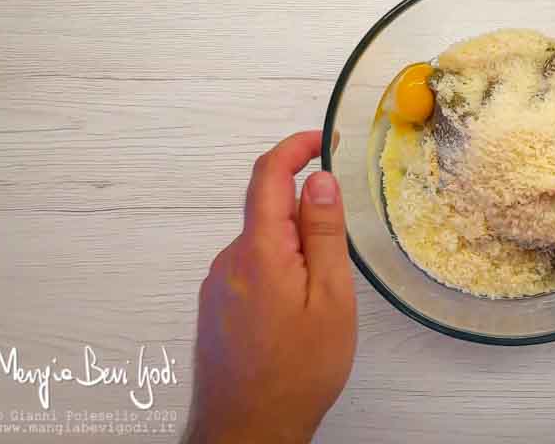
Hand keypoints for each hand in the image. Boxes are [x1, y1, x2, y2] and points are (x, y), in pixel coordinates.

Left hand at [184, 131, 355, 443]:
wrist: (248, 430)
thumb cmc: (297, 372)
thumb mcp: (330, 298)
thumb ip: (323, 234)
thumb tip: (319, 181)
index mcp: (259, 251)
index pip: (268, 175)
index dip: (295, 147)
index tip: (322, 139)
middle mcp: (229, 261)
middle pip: (268, 212)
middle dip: (306, 220)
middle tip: (338, 263)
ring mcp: (218, 285)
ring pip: (262, 245)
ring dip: (293, 254)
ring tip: (318, 305)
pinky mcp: (216, 307)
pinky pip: (251, 271)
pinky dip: (278, 274)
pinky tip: (295, 318)